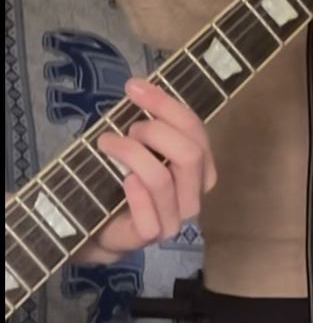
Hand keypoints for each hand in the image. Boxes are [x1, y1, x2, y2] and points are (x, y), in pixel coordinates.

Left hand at [80, 78, 216, 263]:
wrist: (103, 226)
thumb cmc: (126, 179)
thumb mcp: (141, 145)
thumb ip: (149, 122)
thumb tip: (139, 86)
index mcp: (200, 169)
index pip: (195, 130)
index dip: (165, 104)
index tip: (134, 87)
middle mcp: (194, 194)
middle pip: (189, 154)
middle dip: (154, 131)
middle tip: (127, 127)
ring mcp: (175, 219)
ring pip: (162, 179)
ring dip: (131, 153)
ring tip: (108, 143)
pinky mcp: (151, 235)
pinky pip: (148, 212)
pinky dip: (134, 189)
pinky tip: (123, 179)